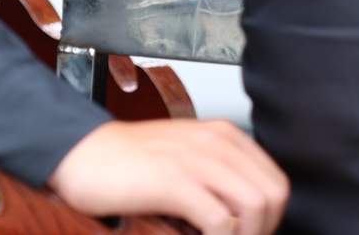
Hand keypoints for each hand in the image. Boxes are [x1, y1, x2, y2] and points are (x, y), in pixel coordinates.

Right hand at [47, 118, 288, 234]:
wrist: (82, 154)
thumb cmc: (129, 163)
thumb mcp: (185, 157)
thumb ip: (216, 177)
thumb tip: (244, 218)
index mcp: (223, 135)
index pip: (275, 180)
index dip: (271, 217)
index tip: (251, 234)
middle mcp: (216, 142)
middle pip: (274, 194)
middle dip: (263, 229)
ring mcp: (196, 159)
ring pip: (255, 207)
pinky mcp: (174, 181)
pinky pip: (220, 221)